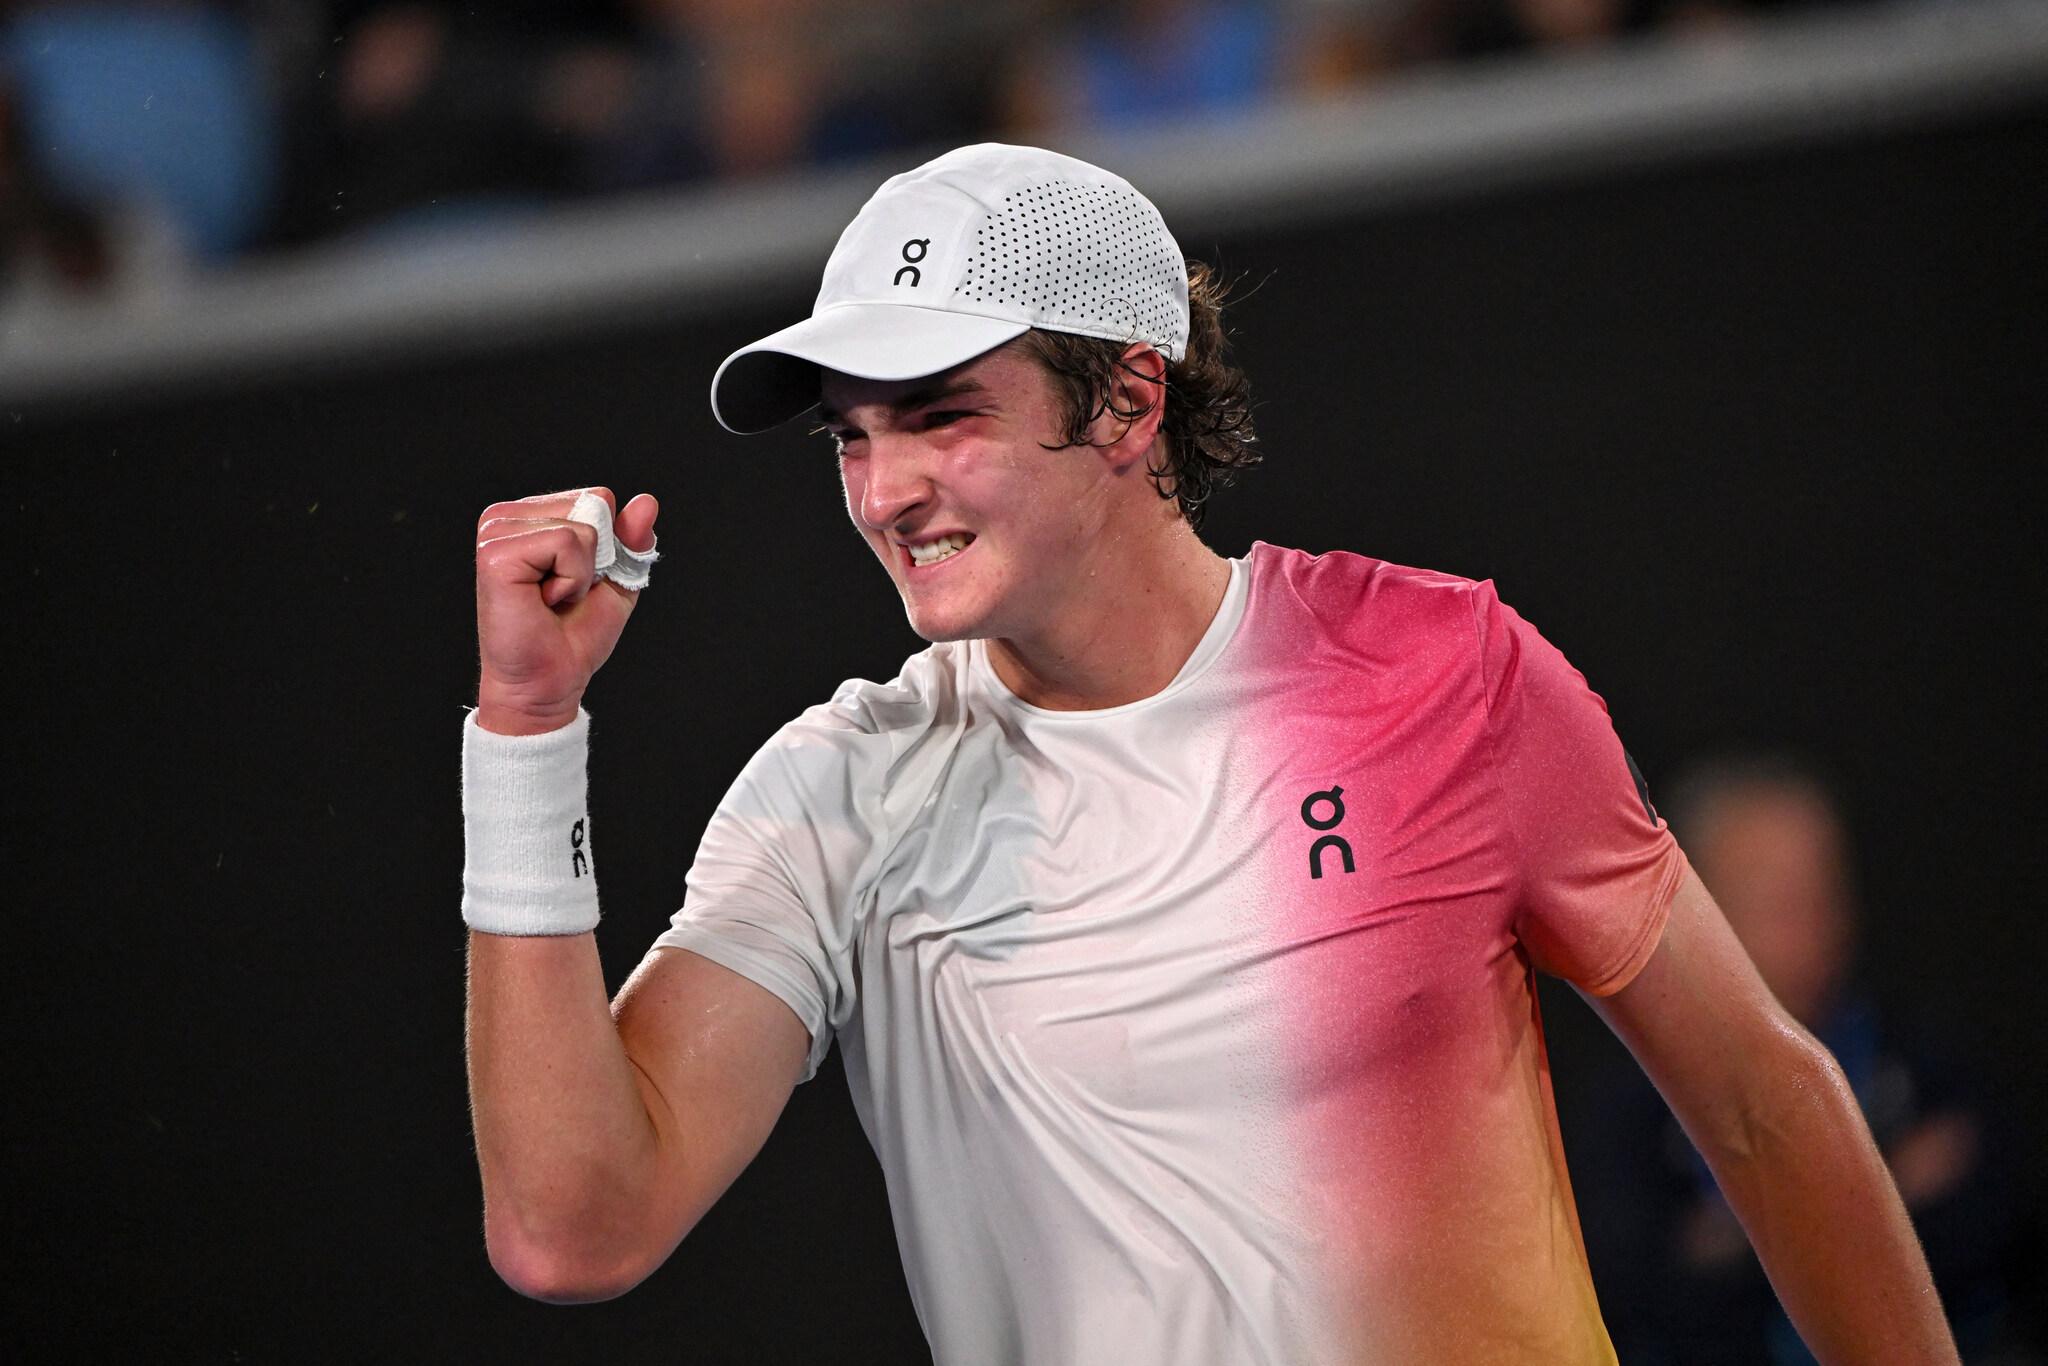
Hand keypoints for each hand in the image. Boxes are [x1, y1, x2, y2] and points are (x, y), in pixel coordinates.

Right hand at [473, 487, 658, 734]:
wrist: (548, 682)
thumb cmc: (574, 636)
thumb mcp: (615, 579)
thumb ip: (630, 540)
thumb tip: (646, 501)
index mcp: (529, 516)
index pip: (598, 498)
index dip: (607, 546)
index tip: (579, 582)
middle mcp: (506, 517)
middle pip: (593, 504)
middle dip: (595, 558)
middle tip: (563, 593)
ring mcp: (496, 532)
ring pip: (582, 526)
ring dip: (581, 574)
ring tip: (551, 599)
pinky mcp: (496, 554)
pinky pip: (566, 543)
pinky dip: (570, 580)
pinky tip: (543, 600)